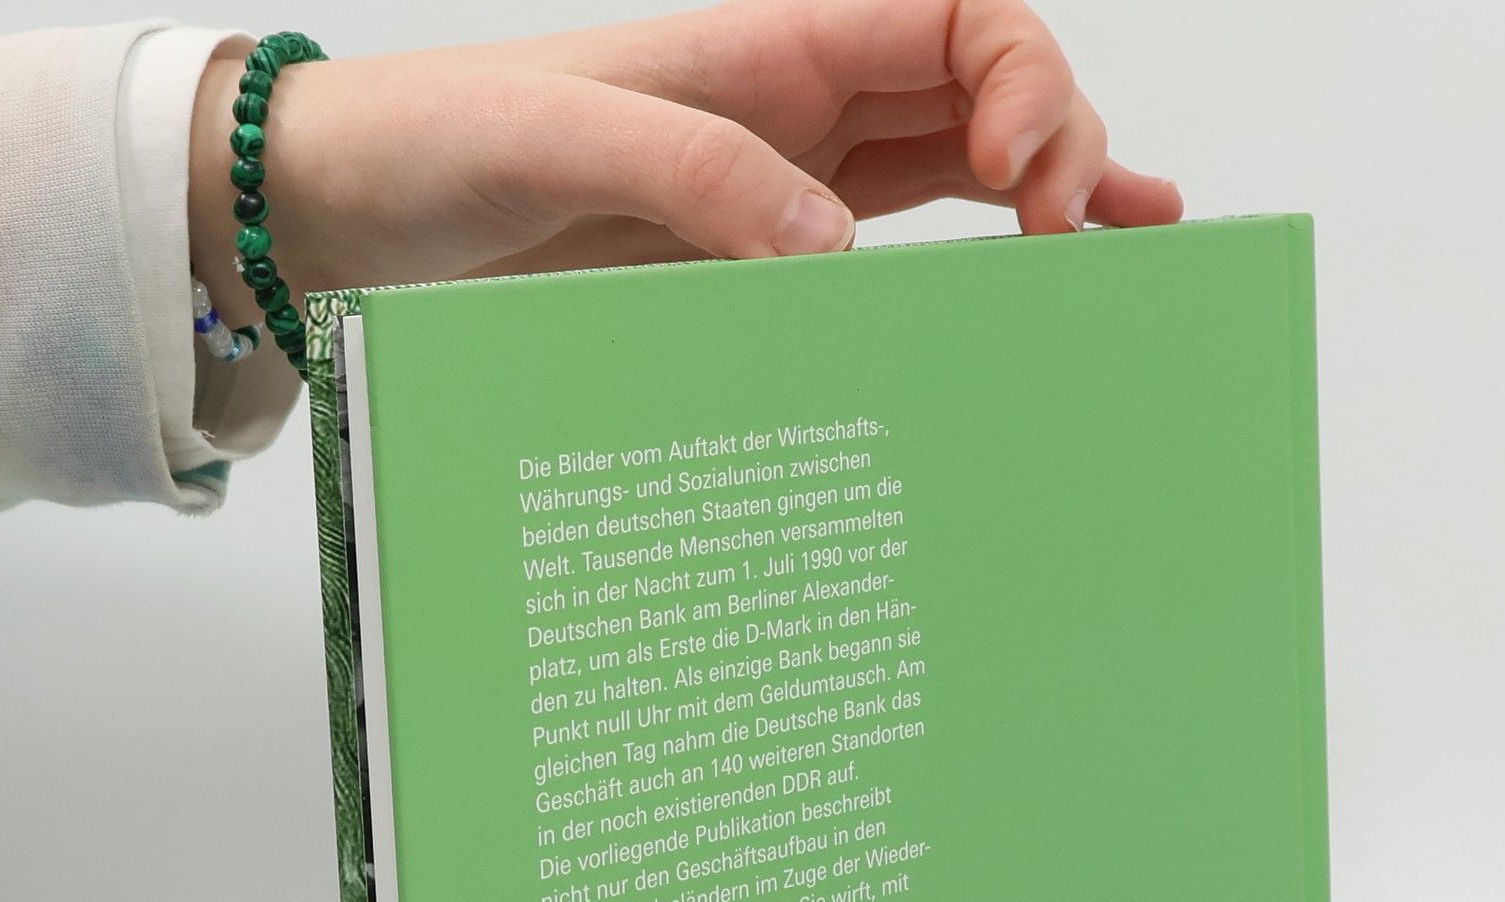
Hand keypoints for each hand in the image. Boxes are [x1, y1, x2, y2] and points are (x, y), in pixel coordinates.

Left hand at [189, 0, 1180, 310]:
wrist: (365, 208)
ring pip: (970, 158)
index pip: (957, 20)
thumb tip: (834, 258)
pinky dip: (988, 247)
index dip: (1026, 77)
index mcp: (773, 40)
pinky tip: (1053, 273)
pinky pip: (910, 231)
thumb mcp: (564, 141)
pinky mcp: (771, 244)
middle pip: (990, 85)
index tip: (1028, 175)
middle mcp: (802, 97)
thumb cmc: (441, 141)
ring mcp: (797, 173)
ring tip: (1139, 243)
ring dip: (1059, 192)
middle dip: (1063, 143)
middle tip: (1069, 239)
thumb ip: (701, 177)